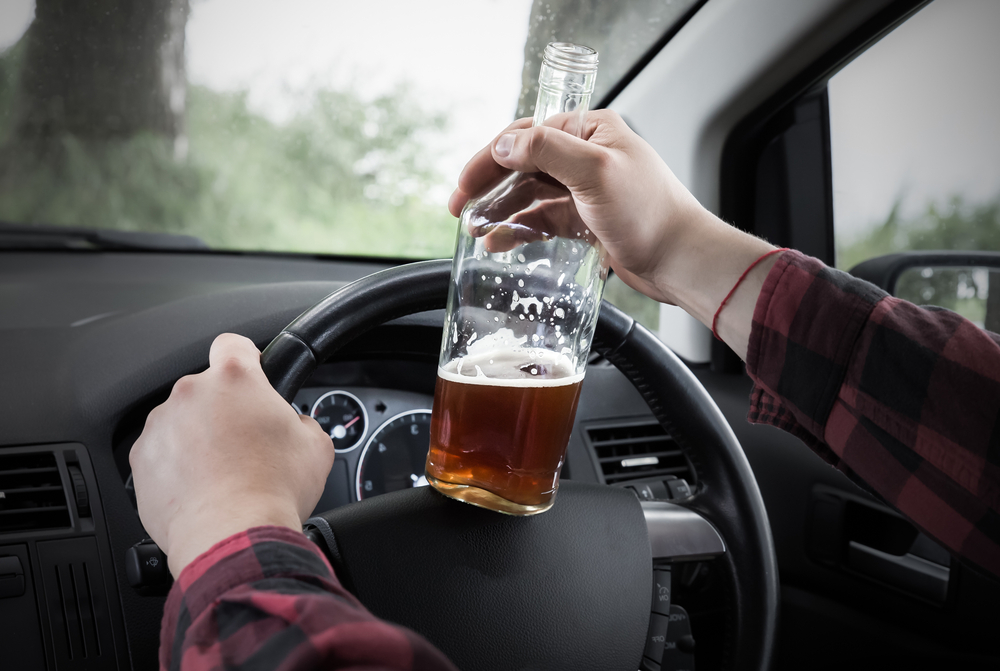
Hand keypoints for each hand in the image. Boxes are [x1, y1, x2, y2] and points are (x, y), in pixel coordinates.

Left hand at [129, 333, 333, 576]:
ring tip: (222, 473)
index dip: (246, 357)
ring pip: (181, 421)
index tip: (250, 372)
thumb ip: (304, 422)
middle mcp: (192, 393)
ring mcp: (161, 425)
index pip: (233, 343)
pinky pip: (161, 453)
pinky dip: (176, 466)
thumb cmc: (273, 490)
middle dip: (224, 410)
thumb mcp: (316, 447)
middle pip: (207, 388)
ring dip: (197, 438)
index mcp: (235, 378)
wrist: (233, 535)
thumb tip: (298, 427)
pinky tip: (200, 488)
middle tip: (246, 443)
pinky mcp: (141, 458)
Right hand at [450, 111, 776, 356]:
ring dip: (500, 209)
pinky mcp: (585, 220)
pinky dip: (520, 228)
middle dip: (488, 186)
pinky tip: (500, 242)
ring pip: (529, 194)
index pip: (527, 135)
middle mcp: (586, 155)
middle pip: (523, 164)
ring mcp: (585, 189)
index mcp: (590, 131)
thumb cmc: (651, 214)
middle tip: (459, 208)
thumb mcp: (595, 173)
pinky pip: (542, 219)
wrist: (681, 261)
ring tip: (474, 229)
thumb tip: (505, 144)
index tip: (464, 184)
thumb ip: (547, 151)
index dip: (490, 158)